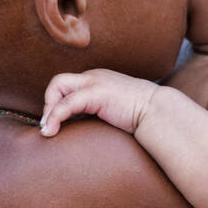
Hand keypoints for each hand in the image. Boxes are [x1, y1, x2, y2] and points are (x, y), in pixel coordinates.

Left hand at [40, 69, 160, 136]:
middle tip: (48, 125)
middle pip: (58, 81)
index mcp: (97, 79)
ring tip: (48, 130)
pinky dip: (56, 116)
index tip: (54, 124)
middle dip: (48, 104)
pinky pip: (68, 103)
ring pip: (58, 87)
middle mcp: (94, 76)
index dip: (55, 104)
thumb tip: (80, 128)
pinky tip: (52, 130)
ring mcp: (95, 82)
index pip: (66, 85)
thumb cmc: (140, 116)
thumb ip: (97, 113)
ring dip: (49, 111)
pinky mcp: (97, 93)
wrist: (159, 112)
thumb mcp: (113, 111)